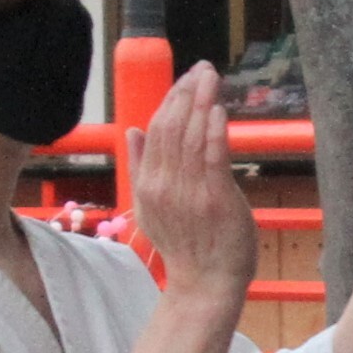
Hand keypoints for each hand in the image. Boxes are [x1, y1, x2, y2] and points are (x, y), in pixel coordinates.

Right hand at [123, 66, 262, 296]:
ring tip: (211, 78)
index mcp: (148, 183)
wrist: (205, 284)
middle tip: (203, 69)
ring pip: (191, 137)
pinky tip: (218, 110)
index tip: (188, 78)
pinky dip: (213, 132)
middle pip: (172, 127)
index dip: (172, 99)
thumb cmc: (186, 245)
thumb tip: (134, 129)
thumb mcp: (151, 206)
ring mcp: (189, 192)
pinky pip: (212, 158)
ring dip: (202, 103)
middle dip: (188, 93)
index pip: (156, 129)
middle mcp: (164, 185)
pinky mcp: (215, 199)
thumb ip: (141, 166)